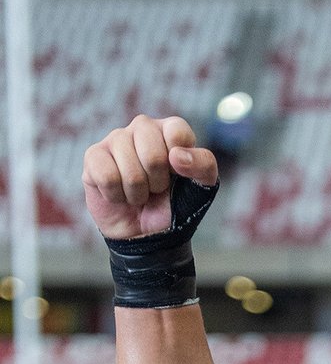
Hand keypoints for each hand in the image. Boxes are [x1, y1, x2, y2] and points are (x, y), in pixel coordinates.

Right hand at [82, 116, 216, 240]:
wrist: (149, 234)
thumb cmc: (175, 206)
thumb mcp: (202, 188)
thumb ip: (204, 166)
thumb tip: (176, 155)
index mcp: (169, 131)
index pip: (176, 131)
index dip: (180, 161)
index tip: (178, 175)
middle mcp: (141, 129)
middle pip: (151, 151)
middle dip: (157, 181)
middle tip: (156, 189)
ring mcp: (115, 140)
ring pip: (129, 168)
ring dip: (137, 192)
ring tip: (139, 194)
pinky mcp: (93, 157)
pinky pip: (106, 176)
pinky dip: (116, 195)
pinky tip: (119, 194)